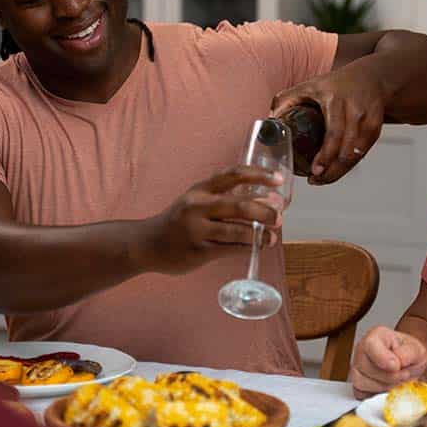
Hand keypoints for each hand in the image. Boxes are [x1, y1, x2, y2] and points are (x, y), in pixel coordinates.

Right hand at [142, 166, 283, 273]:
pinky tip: (259, 246)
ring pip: (237, 230)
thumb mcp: (195, 200)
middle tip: (280, 215)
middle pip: (239, 205)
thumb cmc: (179, 221)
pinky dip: (248, 247)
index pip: (233, 175)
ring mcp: (197, 230)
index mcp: (200, 189)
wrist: (146, 244)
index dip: (259, 175)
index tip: (279, 180)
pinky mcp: (199, 251)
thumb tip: (265, 201)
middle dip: (265, 210)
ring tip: (273, 236)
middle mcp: (198, 206)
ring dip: (260, 233)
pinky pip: (230, 249)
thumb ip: (222, 197)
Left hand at [271, 65, 386, 184]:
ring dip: (340, 171)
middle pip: (346, 149)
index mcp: (335, 99)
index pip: (333, 133)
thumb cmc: (335, 84)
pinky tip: (337, 170)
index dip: (325, 155)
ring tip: (323, 179)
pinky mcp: (376, 128)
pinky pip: (363, 153)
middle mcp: (354, 109)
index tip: (315, 171)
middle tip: (316, 180)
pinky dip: (350, 165)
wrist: (370, 77)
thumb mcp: (310, 85)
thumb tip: (269, 120)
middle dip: (332, 170)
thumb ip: (287, 99)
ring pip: (356, 154)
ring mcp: (368, 119)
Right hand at [349, 326, 426, 398]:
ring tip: (395, 382)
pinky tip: (386, 388)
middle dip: (388, 377)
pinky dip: (374, 395)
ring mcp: (357, 367)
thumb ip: (407, 353)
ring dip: (382, 387)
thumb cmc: (410, 355)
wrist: (410, 366)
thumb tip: (396, 362)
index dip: (383, 359)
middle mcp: (362, 350)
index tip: (397, 366)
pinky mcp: (356, 384)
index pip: (370, 345)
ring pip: (360, 382)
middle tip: (402, 375)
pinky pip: (359, 394)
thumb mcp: (416, 350)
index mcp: (376, 336)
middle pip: (365, 368)